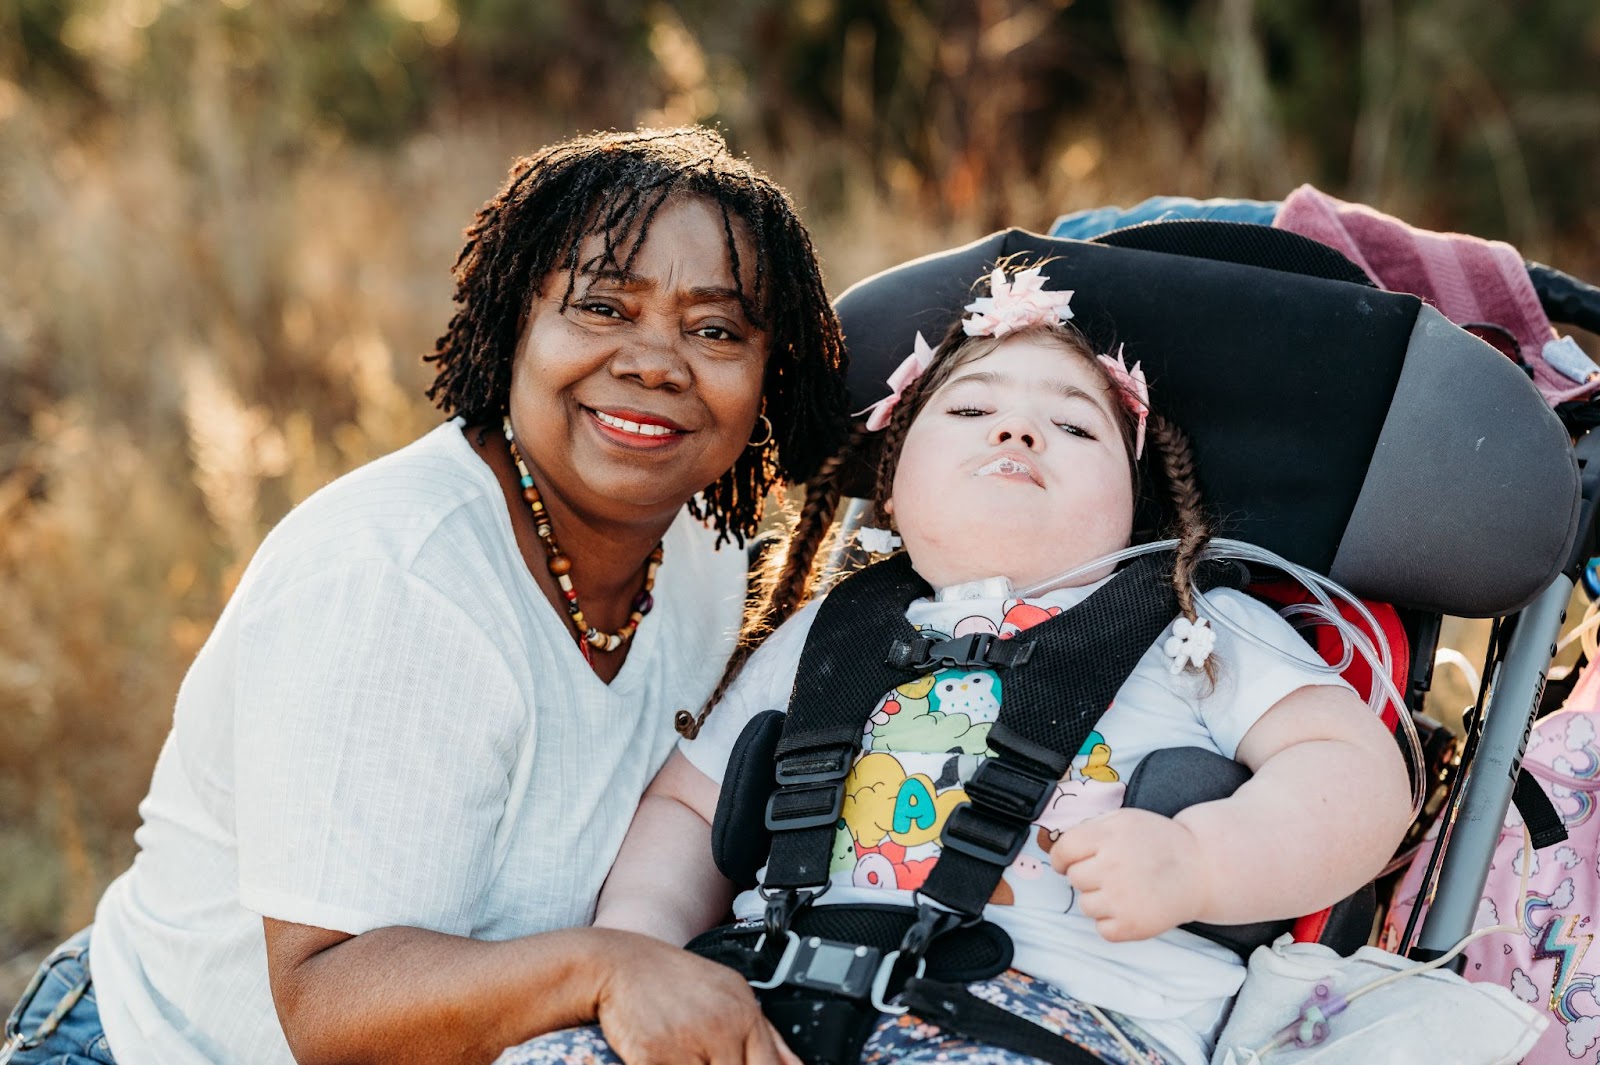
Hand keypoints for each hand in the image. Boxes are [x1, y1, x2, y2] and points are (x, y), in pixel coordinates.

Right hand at [593, 933, 800, 1064]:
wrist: (620, 963)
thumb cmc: (674, 981)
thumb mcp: (730, 994)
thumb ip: (767, 1035)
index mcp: (745, 1014)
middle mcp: (721, 1027)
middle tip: (705, 1059)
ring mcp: (687, 1043)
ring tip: (686, 1055)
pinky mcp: (651, 1056)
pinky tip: (666, 1057)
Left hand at [1048, 808, 1211, 941]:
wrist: (1200, 868)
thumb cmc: (1159, 842)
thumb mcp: (1124, 819)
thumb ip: (1091, 829)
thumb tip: (1061, 849)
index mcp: (1108, 836)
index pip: (1063, 851)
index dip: (1062, 858)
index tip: (1068, 863)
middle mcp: (1112, 866)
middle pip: (1074, 878)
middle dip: (1087, 876)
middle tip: (1112, 873)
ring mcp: (1122, 898)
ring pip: (1085, 905)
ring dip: (1099, 899)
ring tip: (1125, 889)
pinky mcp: (1132, 926)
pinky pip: (1102, 929)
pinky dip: (1112, 922)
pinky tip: (1130, 907)